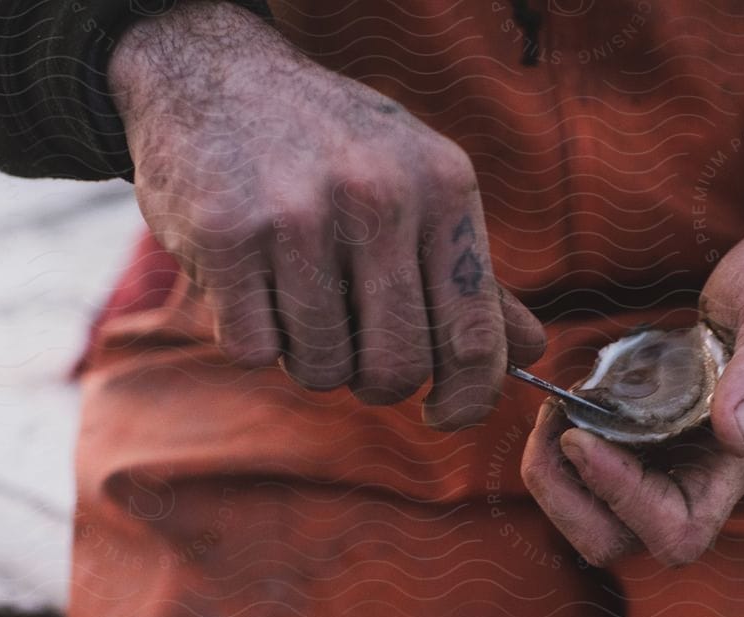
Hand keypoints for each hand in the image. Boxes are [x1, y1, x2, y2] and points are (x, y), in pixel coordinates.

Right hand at [109, 3, 544, 427]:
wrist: (213, 73)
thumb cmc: (330, 143)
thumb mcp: (417, 182)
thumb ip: (467, 272)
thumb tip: (530, 347)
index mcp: (442, 188)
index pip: (473, 336)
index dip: (466, 399)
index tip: (444, 414)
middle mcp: (379, 197)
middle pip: (396, 368)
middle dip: (375, 382)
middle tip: (355, 349)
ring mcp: (298, 215)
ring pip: (321, 367)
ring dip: (310, 356)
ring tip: (298, 298)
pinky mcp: (226, 235)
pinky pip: (254, 349)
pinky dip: (253, 336)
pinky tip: (251, 284)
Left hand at [520, 224, 743, 566]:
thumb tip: (738, 434)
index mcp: (732, 473)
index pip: (674, 532)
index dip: (623, 500)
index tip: (584, 436)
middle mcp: (690, 485)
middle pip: (612, 542)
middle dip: (564, 495)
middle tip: (553, 422)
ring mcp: (657, 471)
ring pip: (586, 517)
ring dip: (550, 474)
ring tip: (552, 408)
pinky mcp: (631, 450)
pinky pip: (578, 480)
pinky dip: (554, 448)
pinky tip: (562, 400)